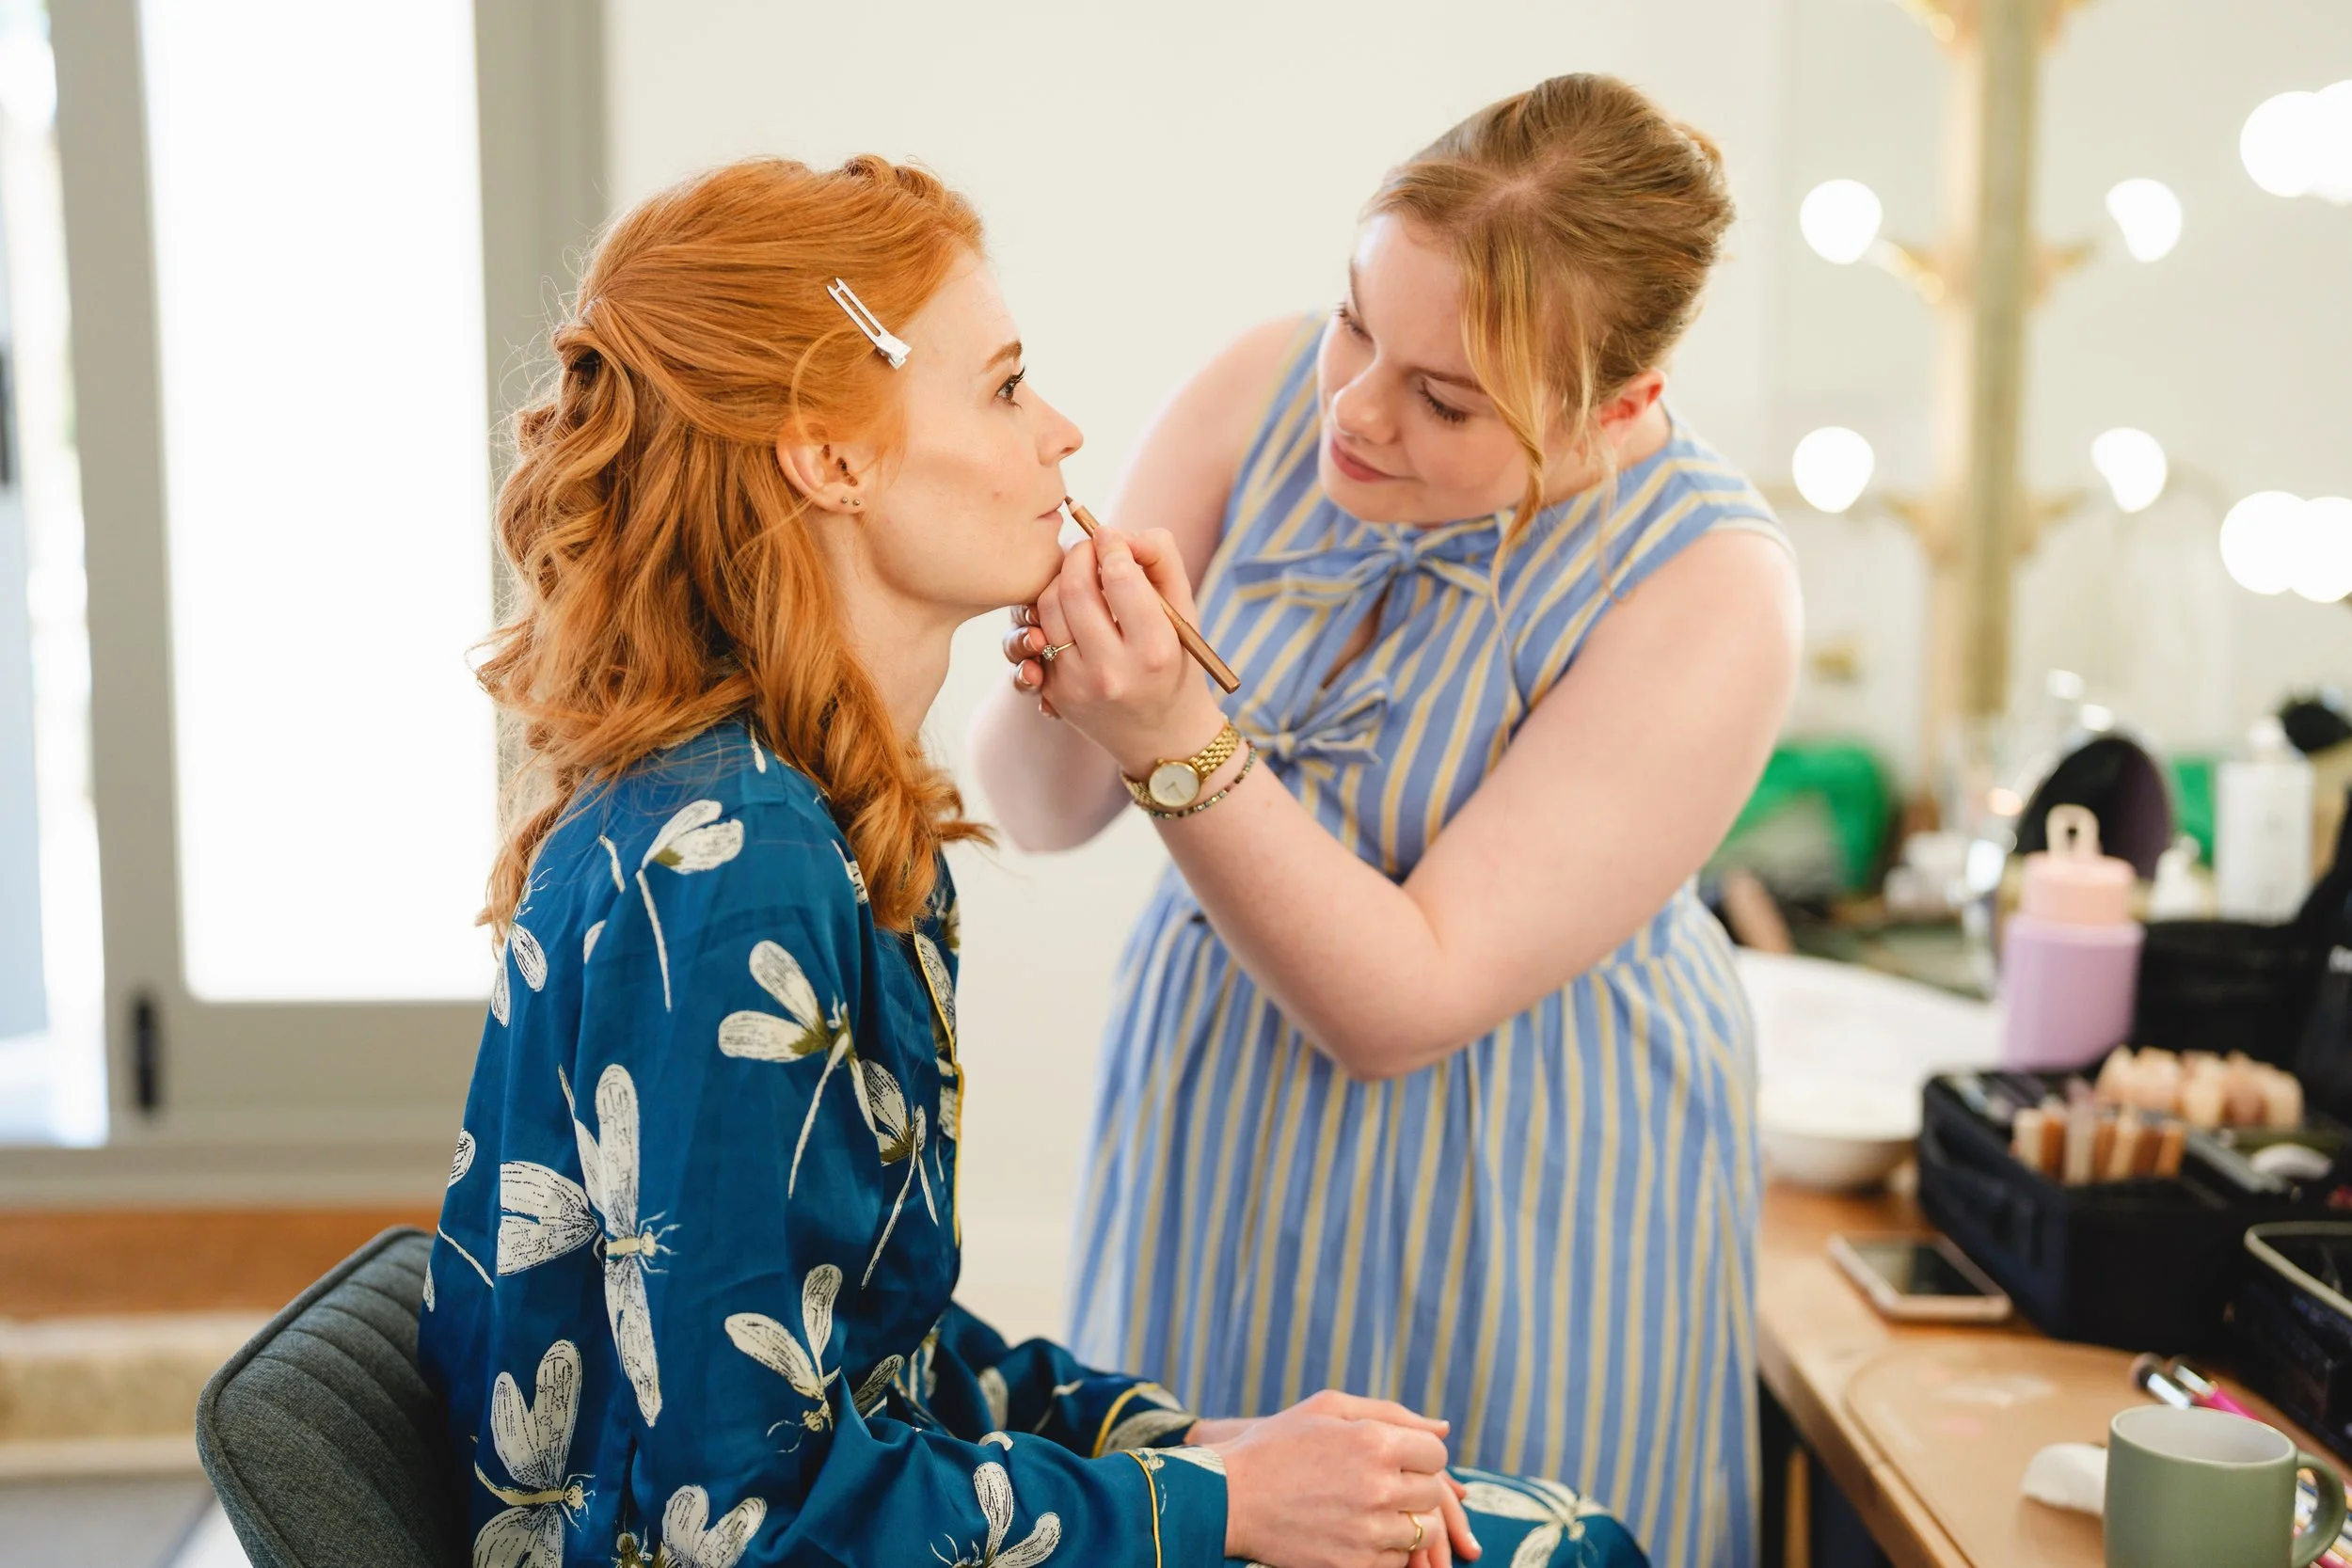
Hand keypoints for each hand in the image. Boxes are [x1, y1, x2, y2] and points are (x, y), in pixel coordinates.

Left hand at [1009, 527, 1226, 775]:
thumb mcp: (1184, 613)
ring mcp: (1078, 687)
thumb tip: (1120, 532)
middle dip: (1078, 554)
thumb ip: (1161, 559)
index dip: (1111, 543)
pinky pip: (1036, 637)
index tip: (1110, 536)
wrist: (1162, 737)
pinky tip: (1070, 613)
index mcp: (1154, 650)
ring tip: (1080, 578)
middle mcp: (1113, 671)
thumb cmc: (1176, 663)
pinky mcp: (1054, 695)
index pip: (1118, 576)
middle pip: (1074, 588)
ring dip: (1060, 581)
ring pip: (1047, 609)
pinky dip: (1050, 616)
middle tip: (1087, 547)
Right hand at [1212, 1391, 1478, 1567]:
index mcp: (1374, 1442)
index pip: (1436, 1454)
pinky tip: (1355, 1532)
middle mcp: (1378, 1487)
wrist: (1227, 1498)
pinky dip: (1384, 1550)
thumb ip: (1390, 1412)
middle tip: (1381, 1485)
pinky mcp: (1354, 1566)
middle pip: (1433, 1495)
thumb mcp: (1327, 1409)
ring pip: (1421, 1532)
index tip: (1397, 1458)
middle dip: (1414, 1488)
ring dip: (1404, 1521)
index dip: (1419, 1455)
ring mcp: (1368, 1531)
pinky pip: (1396, 1562)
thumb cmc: (1277, 1446)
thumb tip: (1442, 1428)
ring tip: (1369, 1509)